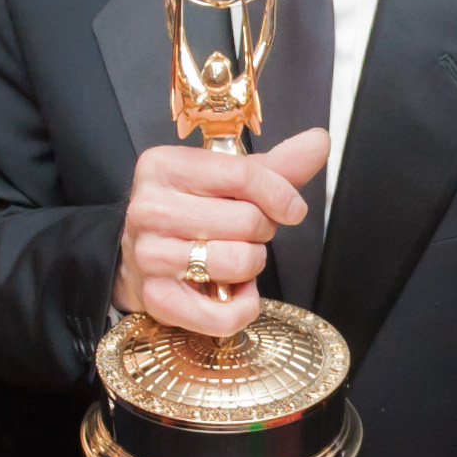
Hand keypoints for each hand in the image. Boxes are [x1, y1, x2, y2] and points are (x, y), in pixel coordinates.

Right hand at [115, 131, 326, 338]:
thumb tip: (319, 141)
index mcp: (164, 166)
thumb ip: (275, 165)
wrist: (136, 256)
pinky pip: (223, 315)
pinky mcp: (156, 298)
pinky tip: (231, 293)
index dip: (281, 195)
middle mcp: (150, 208)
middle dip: (261, 232)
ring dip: (251, 266)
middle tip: (243, 234)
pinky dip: (242, 308)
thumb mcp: (226, 180)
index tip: (292, 209)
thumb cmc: (191, 212)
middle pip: (247, 221)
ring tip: (232, 258)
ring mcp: (149, 255)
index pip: (243, 175)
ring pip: (239, 262)